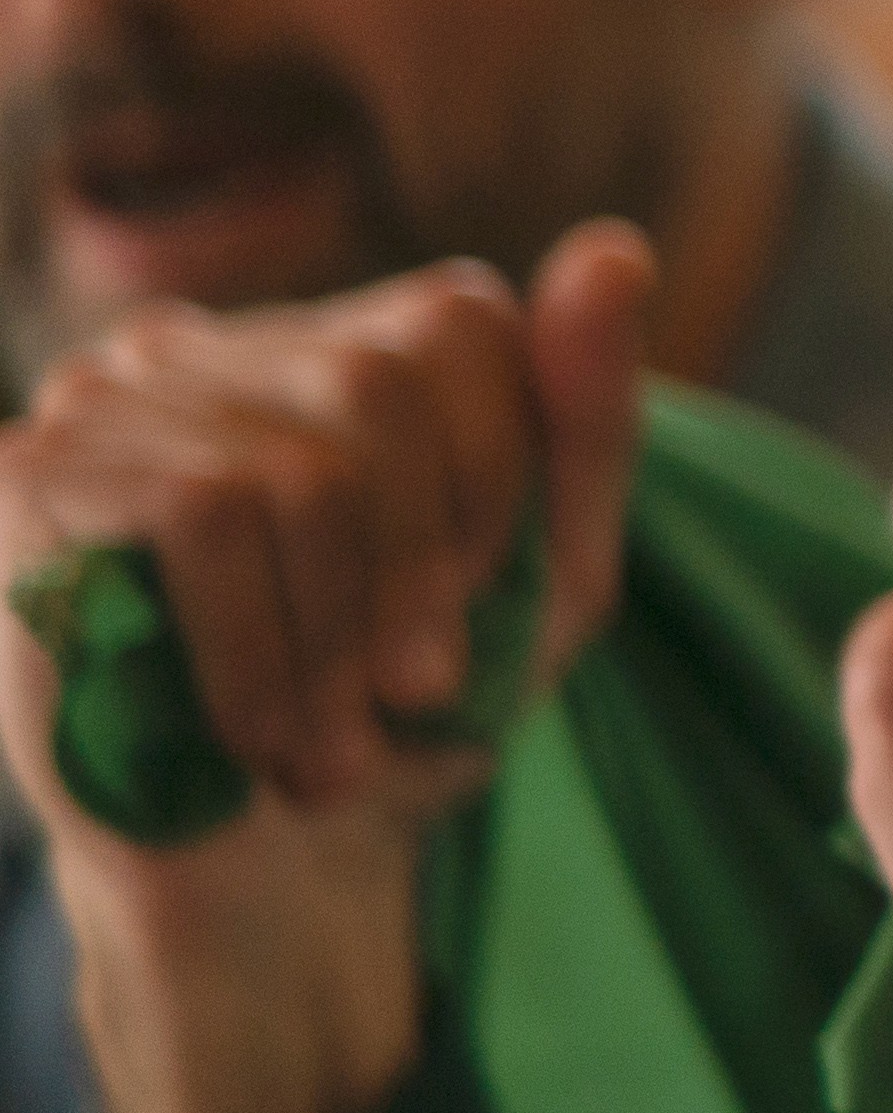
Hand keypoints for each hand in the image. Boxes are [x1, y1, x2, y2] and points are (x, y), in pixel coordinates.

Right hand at [0, 239, 652, 1112]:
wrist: (259, 862)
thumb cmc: (409, 704)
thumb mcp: (549, 567)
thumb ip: (586, 415)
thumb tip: (614, 249)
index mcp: (332, 338)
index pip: (457, 318)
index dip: (495, 477)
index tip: (480, 606)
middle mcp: (211, 340)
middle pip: (379, 380)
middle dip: (420, 563)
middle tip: (411, 691)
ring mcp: (105, 400)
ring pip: (294, 464)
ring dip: (337, 636)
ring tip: (336, 743)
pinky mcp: (31, 477)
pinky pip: (197, 516)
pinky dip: (259, 648)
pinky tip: (261, 734)